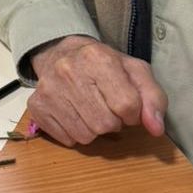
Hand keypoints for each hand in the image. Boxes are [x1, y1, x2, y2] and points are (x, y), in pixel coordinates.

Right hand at [29, 35, 166, 145]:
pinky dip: (75, 133)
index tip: (128, 106)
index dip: (133, 113)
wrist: (61, 53)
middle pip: (105, 124)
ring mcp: (49, 90)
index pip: (127, 105)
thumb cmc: (103, 65)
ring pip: (86, 135)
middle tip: (107, 106)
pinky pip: (67, 140)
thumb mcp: (135, 71)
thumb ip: (153, 98)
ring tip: (91, 110)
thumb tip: (156, 129)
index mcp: (97, 57)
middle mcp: (68, 71)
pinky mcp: (36, 106)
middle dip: (113, 122)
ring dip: (94, 129)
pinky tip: (74, 114)